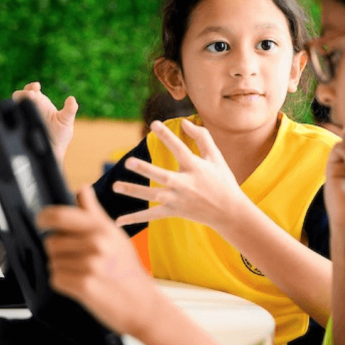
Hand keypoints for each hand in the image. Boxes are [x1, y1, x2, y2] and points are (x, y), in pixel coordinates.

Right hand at [12, 82, 77, 161]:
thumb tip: (72, 99)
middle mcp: (32, 109)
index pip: (32, 90)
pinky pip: (15, 117)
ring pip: (16, 105)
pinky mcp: (23, 126)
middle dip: (24, 93)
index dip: (31, 86)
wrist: (54, 151)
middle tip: (32, 95)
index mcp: (41, 103)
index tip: (36, 86)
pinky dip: (15, 113)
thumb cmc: (60, 135)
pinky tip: (23, 113)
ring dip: (20, 100)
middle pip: (21, 95)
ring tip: (29, 101)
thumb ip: (70, 109)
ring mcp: (26, 117)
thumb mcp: (66, 120)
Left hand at [40, 186, 161, 336]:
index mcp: (101, 227)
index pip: (60, 215)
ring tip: (83, 273)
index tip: (42, 222)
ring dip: (63, 269)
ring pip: (53, 262)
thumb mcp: (114, 234)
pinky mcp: (84, 285)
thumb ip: (93, 212)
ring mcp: (90, 264)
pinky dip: (64, 284)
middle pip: (51, 242)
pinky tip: (82, 285)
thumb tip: (82, 188)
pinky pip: (56, 279)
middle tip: (77, 259)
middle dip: (59, 252)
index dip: (44, 218)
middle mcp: (96, 243)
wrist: (142, 304)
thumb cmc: (126, 269)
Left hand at [111, 119, 247, 231]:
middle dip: (146, 170)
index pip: (179, 149)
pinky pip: (152, 216)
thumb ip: (202, 137)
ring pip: (153, 196)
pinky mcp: (174, 212)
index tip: (154, 124)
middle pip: (162, 176)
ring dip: (134, 191)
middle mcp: (186, 184)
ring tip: (115, 186)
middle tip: (128, 162)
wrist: (229, 212)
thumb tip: (184, 122)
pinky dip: (135, 218)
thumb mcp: (216, 157)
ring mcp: (179, 200)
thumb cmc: (223, 180)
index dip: (167, 136)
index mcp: (195, 168)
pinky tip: (118, 221)